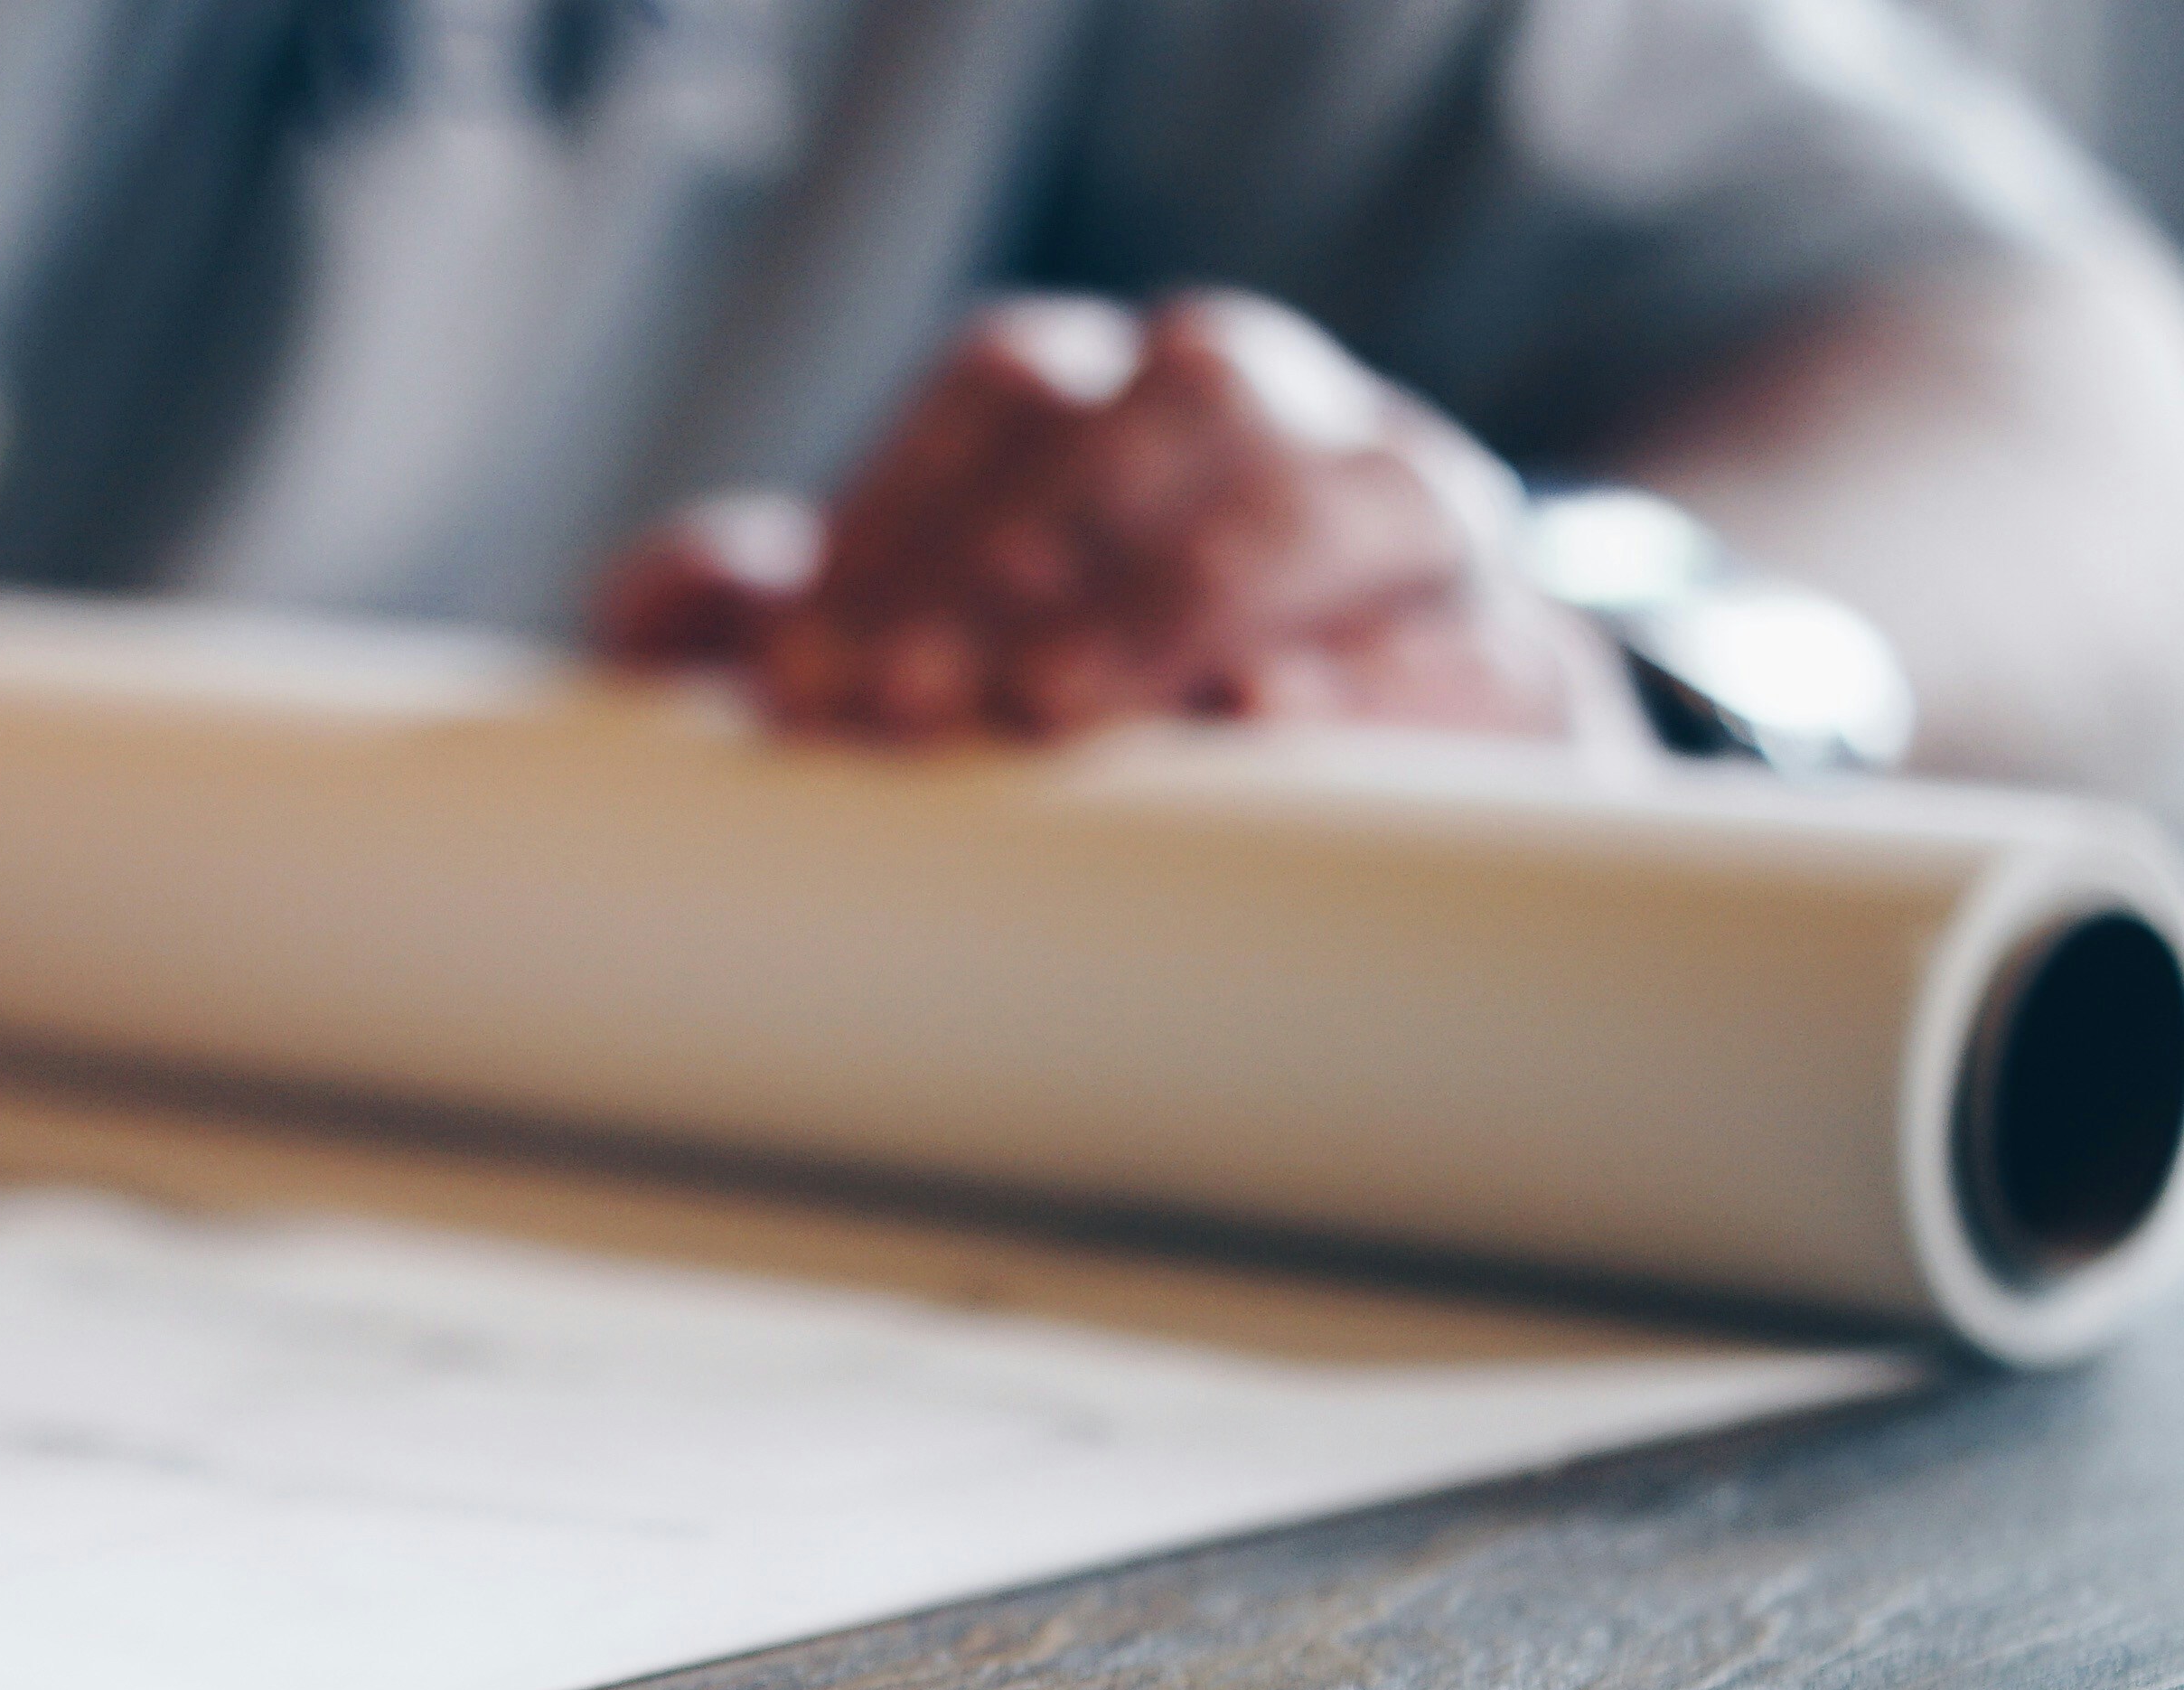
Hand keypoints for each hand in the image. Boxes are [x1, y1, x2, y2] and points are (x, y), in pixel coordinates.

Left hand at [596, 290, 1641, 748]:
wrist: (1365, 784)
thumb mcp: (913, 655)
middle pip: (1174, 406)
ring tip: (1053, 708)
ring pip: (1336, 493)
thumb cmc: (1085, 710)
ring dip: (1180, 594)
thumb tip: (680, 598)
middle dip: (1029, 548)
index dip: (901, 516)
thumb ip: (777, 619)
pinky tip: (1264, 727)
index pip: (1009, 389)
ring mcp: (1420, 520)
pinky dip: (1370, 685)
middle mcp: (1286, 418)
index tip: (804, 678)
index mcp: (1125, 391)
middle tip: (905, 700)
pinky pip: (1472, 646)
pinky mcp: (1525, 658)